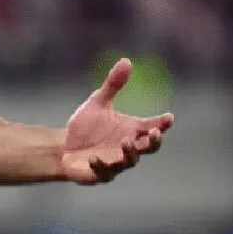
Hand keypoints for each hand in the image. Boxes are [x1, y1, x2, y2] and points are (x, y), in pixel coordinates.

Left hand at [61, 58, 173, 184]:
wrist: (64, 147)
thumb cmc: (86, 127)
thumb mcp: (98, 103)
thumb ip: (113, 85)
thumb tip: (126, 60)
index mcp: (130, 130)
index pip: (151, 127)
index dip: (161, 124)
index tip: (168, 118)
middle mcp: (127, 147)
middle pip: (149, 148)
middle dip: (154, 142)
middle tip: (155, 134)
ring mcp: (115, 162)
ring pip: (130, 161)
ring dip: (130, 153)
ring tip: (125, 142)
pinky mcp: (99, 173)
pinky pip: (103, 172)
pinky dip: (100, 165)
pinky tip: (93, 157)